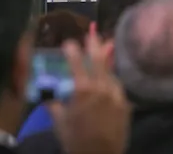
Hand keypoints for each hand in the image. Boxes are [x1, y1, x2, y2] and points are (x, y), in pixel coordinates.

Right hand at [47, 32, 129, 153]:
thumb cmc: (75, 140)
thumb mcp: (59, 121)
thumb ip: (54, 103)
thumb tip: (47, 93)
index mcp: (83, 90)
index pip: (77, 64)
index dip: (73, 51)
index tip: (69, 42)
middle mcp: (102, 88)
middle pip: (100, 61)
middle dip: (95, 45)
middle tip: (93, 32)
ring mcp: (116, 95)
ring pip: (111, 73)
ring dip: (106, 61)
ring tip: (105, 47)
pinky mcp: (125, 104)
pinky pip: (118, 87)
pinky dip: (112, 79)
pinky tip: (109, 76)